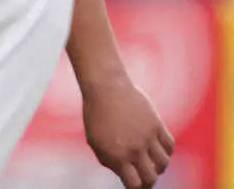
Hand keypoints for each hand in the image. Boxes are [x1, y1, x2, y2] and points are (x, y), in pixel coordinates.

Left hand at [82, 73, 173, 187]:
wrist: (105, 86)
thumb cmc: (96, 114)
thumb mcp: (95, 141)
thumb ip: (110, 161)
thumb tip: (126, 176)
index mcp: (116, 155)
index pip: (134, 184)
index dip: (136, 188)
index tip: (135, 185)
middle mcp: (134, 149)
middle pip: (151, 177)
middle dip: (148, 181)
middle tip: (145, 178)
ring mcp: (147, 137)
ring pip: (163, 163)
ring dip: (158, 167)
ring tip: (151, 162)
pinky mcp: (157, 124)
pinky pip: (169, 146)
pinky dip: (166, 151)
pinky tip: (158, 149)